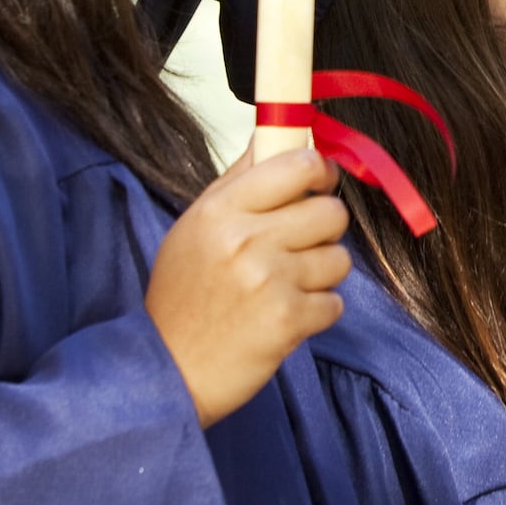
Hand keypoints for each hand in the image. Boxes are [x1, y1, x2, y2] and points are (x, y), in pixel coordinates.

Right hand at [145, 144, 352, 426]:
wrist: (166, 372)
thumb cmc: (183, 297)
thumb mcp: (195, 227)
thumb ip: (239, 181)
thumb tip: (274, 132)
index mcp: (220, 210)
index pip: (298, 164)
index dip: (320, 172)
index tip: (318, 184)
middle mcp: (245, 240)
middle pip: (331, 212)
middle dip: (323, 232)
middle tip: (297, 249)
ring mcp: (268, 280)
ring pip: (339, 259)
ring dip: (320, 276)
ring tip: (284, 288)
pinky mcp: (288, 320)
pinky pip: (335, 303)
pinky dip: (316, 313)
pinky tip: (284, 318)